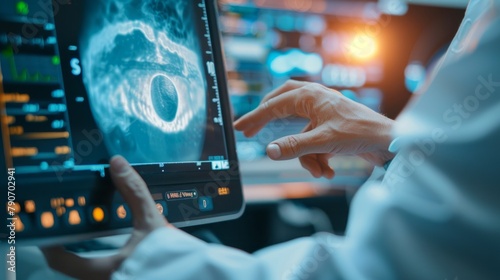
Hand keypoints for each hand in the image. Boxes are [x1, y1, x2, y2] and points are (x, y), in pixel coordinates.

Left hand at [41, 156, 169, 279]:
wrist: (193, 275)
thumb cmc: (170, 258)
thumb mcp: (151, 222)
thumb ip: (134, 192)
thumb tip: (118, 165)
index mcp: (102, 270)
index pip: (60, 260)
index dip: (48, 241)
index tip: (46, 225)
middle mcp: (104, 279)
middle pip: (71, 263)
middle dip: (68, 242)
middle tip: (67, 220)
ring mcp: (116, 279)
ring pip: (87, 268)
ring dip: (85, 249)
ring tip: (88, 228)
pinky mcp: (128, 278)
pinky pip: (103, 269)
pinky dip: (102, 255)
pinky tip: (113, 242)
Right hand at [234, 80, 394, 177]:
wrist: (389, 141)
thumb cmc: (361, 133)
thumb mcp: (324, 141)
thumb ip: (295, 147)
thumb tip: (270, 151)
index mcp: (311, 96)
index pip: (274, 105)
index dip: (254, 117)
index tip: (239, 127)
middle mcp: (315, 99)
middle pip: (281, 105)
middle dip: (268, 121)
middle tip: (251, 131)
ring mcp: (322, 113)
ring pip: (299, 133)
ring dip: (305, 156)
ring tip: (318, 170)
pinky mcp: (329, 127)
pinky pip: (312, 143)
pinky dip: (317, 159)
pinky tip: (328, 170)